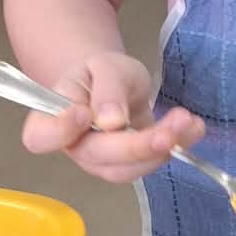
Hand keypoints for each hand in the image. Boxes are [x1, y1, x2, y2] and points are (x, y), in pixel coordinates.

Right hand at [19, 52, 205, 184]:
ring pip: (126, 169)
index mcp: (51, 117)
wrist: (114, 82)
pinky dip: (176, 147)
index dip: (59, 131)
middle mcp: (73, 146)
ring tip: (187, 123)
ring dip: (160, 150)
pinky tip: (194, 129)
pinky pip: (148, 164)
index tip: (85, 113)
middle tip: (166, 131)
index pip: (40, 136)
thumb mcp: (104, 65)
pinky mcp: (128, 166)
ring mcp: (101, 161)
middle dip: (135, 147)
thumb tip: (111, 121)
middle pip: (96, 156)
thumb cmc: (99, 72)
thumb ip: (107, 89)